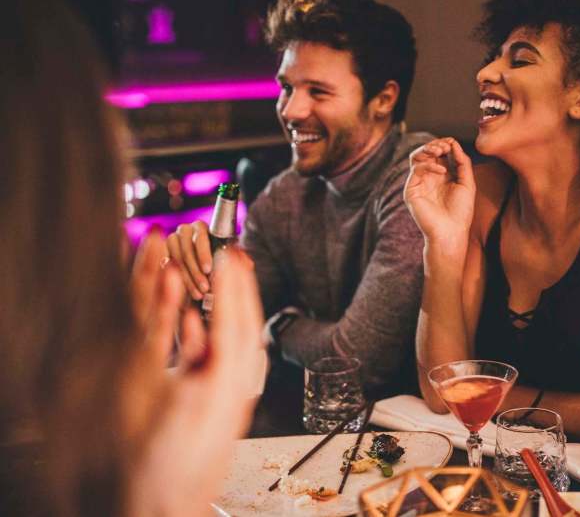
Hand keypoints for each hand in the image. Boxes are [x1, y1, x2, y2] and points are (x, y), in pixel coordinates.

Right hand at [131, 233, 263, 515]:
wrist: (170, 504)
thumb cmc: (177, 464)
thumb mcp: (190, 400)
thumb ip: (203, 358)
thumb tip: (206, 320)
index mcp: (231, 379)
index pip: (239, 320)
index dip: (235, 285)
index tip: (233, 254)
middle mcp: (235, 383)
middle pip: (243, 324)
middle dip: (240, 287)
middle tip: (237, 254)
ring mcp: (226, 392)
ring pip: (233, 337)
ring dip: (230, 304)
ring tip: (226, 277)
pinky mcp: (212, 402)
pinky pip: (215, 358)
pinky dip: (209, 332)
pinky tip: (199, 322)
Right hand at [404, 137, 475, 245]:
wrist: (451, 232)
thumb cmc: (461, 212)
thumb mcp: (467, 183)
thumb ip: (462, 162)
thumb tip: (454, 143)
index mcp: (442, 175)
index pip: (439, 152)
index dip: (444, 144)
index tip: (452, 144)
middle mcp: (429, 177)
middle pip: (426, 151)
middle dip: (435, 144)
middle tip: (445, 146)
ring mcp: (419, 182)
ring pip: (416, 156)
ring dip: (427, 148)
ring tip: (440, 150)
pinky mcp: (411, 190)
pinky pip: (416, 169)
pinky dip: (429, 165)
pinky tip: (441, 171)